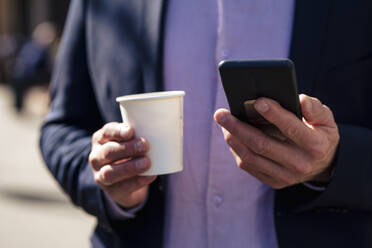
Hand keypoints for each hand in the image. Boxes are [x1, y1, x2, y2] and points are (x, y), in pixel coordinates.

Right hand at [88, 122, 155, 207]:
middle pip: (108, 152)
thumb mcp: (132, 140)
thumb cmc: (130, 153)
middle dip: (126, 148)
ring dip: (129, 167)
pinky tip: (150, 176)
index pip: (106, 132)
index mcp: (102, 139)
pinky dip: (137, 181)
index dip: (117, 131)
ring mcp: (101, 175)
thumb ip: (148, 132)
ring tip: (147, 162)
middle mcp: (97, 157)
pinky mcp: (111, 191)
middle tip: (145, 145)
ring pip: (110, 172)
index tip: (131, 130)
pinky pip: (122, 187)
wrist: (124, 181)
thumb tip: (179, 126)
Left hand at [214, 94, 339, 188]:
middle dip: (238, 127)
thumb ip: (315, 109)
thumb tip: (300, 101)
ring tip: (222, 122)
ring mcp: (285, 176)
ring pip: (251, 157)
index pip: (292, 129)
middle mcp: (299, 164)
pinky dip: (236, 149)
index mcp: (315, 146)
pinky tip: (230, 134)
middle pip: (262, 145)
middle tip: (221, 113)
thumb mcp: (326, 120)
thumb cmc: (319, 134)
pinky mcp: (273, 181)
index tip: (257, 101)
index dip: (274, 114)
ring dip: (233, 138)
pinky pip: (249, 166)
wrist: (322, 165)